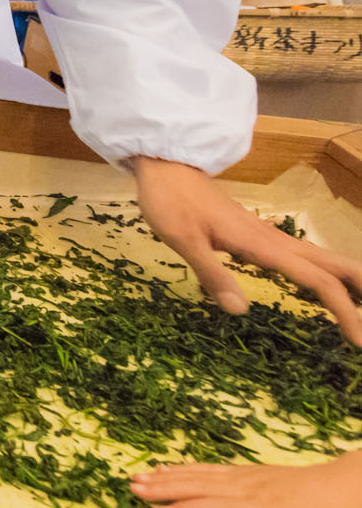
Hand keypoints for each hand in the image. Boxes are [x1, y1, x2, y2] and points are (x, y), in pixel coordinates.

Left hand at [134, 157, 361, 343]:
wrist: (166, 167)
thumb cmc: (171, 202)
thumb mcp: (183, 239)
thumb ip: (211, 273)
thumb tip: (240, 311)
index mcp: (262, 245)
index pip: (317, 280)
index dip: (343, 309)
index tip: (358, 340)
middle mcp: (273, 240)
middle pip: (332, 265)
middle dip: (360, 288)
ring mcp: (267, 236)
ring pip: (319, 258)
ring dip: (346, 280)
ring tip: (360, 306)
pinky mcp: (257, 235)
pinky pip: (301, 256)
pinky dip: (321, 273)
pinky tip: (319, 285)